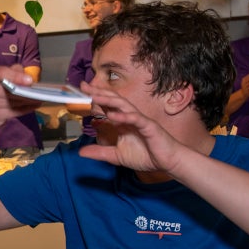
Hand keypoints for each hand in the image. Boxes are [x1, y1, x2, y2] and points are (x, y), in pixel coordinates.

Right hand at [0, 66, 37, 130]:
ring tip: (39, 97)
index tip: (30, 81)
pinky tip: (34, 105)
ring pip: (13, 101)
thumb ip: (13, 72)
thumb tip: (27, 77)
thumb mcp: (0, 77)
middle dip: (24, 90)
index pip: (1, 73)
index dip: (16, 77)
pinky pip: (14, 111)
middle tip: (38, 91)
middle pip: (8, 89)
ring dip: (28, 100)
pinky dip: (26, 108)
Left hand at [78, 81, 192, 174]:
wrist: (168, 162)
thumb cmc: (147, 155)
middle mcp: (130, 117)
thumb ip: (99, 153)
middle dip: (98, 92)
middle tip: (83, 86)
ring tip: (95, 96)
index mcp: (123, 122)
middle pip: (113, 101)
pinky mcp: (149, 127)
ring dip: (109, 100)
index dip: (94, 98)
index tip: (80, 91)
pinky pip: (136, 119)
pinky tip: (113, 116)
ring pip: (124, 105)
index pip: (107, 106)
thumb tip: (80, 152)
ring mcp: (140, 120)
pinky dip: (125, 116)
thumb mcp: (117, 156)